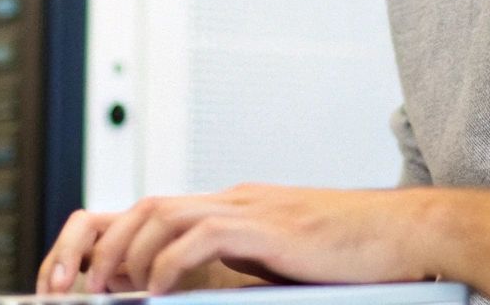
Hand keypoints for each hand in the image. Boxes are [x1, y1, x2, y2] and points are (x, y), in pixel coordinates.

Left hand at [38, 184, 442, 294]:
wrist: (407, 233)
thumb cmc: (354, 253)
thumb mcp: (283, 259)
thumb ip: (245, 264)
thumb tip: (207, 286)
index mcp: (236, 207)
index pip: (159, 211)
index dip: (118, 241)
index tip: (96, 279)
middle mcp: (236, 200)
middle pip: (146, 206)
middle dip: (106, 245)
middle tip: (83, 286)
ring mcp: (252, 209)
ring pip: (163, 212)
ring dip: (126, 251)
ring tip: (109, 288)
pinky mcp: (270, 228)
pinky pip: (202, 234)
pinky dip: (170, 261)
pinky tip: (159, 288)